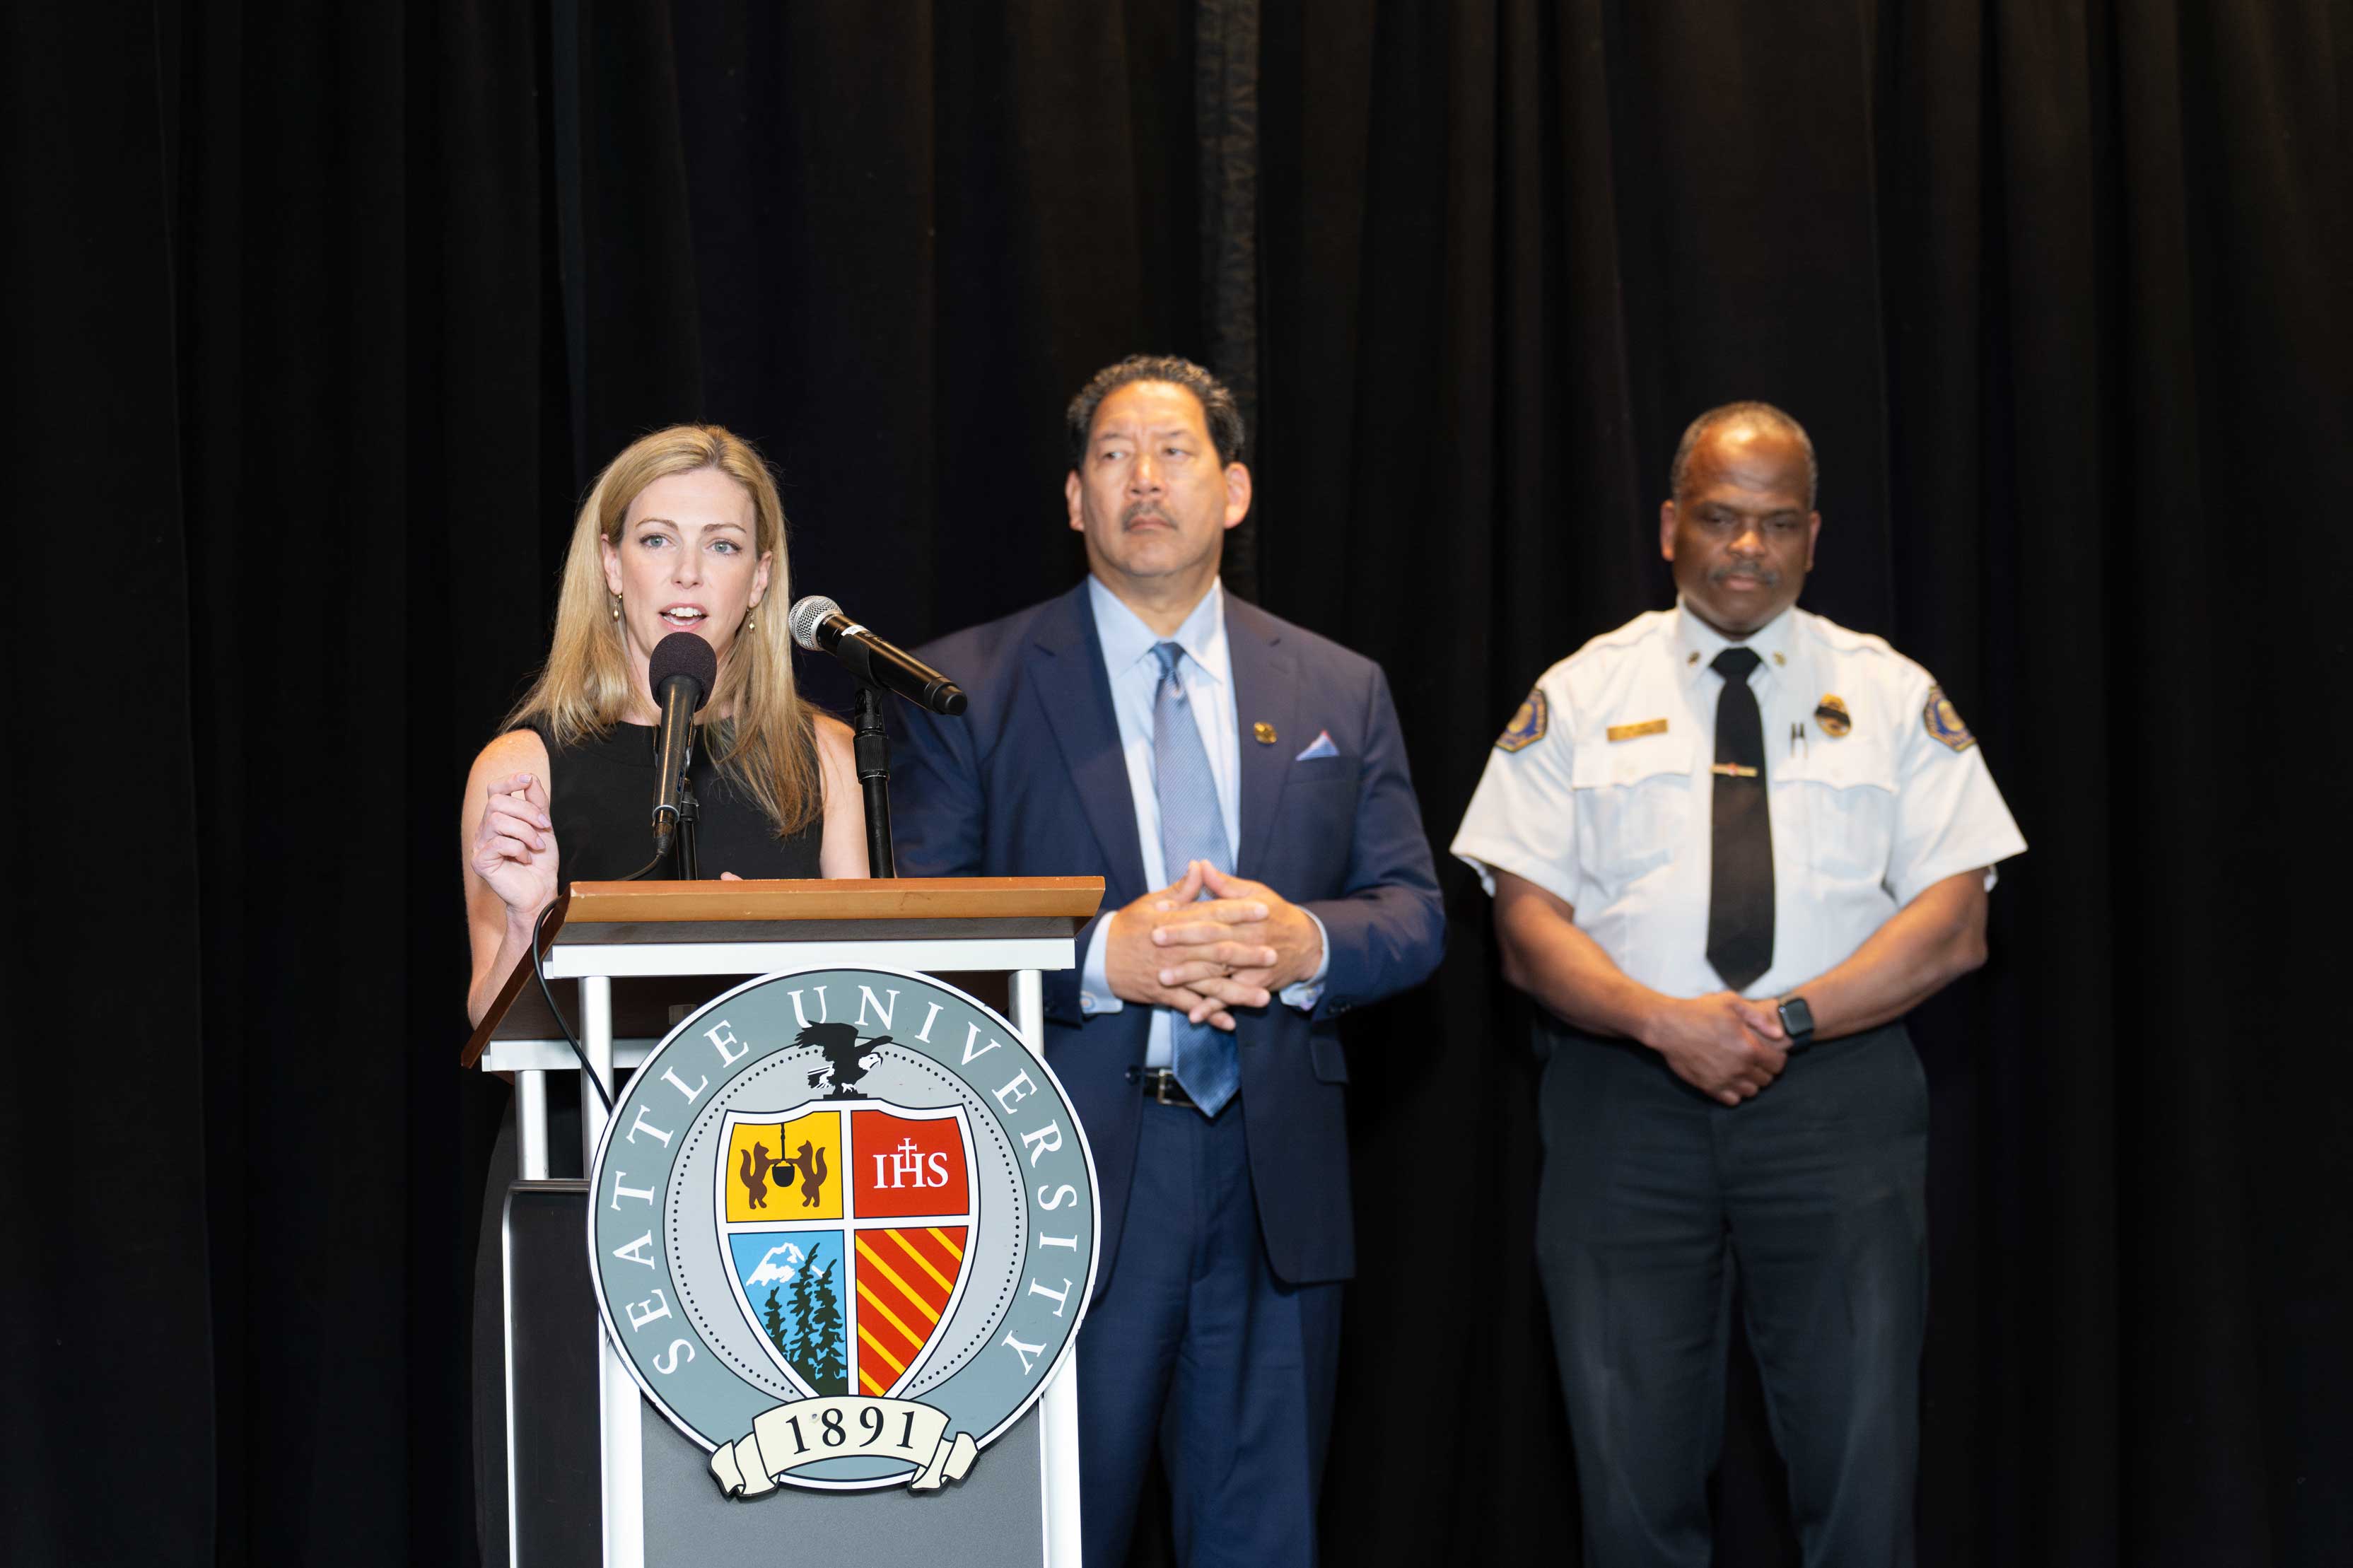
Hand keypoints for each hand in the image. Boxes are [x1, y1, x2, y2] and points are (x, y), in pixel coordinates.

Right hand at [470, 772, 557, 921]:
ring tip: (536, 846)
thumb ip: (537, 803)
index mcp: (499, 817)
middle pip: (497, 802)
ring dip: (525, 832)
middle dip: (527, 812)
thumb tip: (531, 778)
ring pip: (497, 820)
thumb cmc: (540, 861)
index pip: (494, 790)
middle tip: (544, 828)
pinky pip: (498, 843)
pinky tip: (525, 859)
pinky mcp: (480, 861)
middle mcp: (485, 828)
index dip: (509, 781)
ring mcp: (480, 844)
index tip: (528, 779)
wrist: (540, 889)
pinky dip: (518, 849)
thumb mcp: (543, 827)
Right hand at [1103, 864, 1258, 1029]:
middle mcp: (1176, 948)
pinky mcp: (1163, 994)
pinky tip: (1230, 1022)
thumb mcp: (1151, 902)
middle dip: (1247, 954)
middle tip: (1273, 955)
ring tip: (1263, 997)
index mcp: (1174, 922)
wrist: (1097, 956)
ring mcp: (1170, 973)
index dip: (1239, 912)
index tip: (1264, 909)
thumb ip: (1181, 889)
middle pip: (1216, 951)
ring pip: (1208, 984)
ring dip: (1236, 992)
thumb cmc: (1128, 926)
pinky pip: (1190, 1006)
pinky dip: (1209, 1014)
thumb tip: (1200, 866)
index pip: (1212, 914)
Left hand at [1164, 864, 1324, 993]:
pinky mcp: (1255, 986)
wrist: (1308, 944)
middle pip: (1212, 942)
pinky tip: (1194, 1016)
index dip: (1185, 912)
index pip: (1211, 913)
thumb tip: (1200, 865)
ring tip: (1163, 979)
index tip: (1159, 911)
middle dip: (1182, 943)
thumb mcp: (1255, 893)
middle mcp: (1250, 941)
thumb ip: (1225, 884)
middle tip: (1154, 941)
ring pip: (1218, 973)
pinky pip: (1231, 999)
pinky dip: (1213, 1009)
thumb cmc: (1276, 914)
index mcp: (1247, 916)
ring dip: (1191, 978)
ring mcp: (1253, 967)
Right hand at [1640, 992, 1787, 1104]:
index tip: (1770, 1051)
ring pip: (1752, 1092)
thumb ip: (1759, 1018)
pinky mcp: (1709, 1087)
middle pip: (1767, 1079)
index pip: (1778, 1063)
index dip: (1778, 1057)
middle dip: (1765, 1069)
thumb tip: (1779, 1034)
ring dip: (1752, 1082)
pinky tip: (1730, 1079)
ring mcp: (1724, 1080)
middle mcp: (1740, 1068)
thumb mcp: (1731, 1003)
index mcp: (1749, 1047)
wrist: (1668, 1026)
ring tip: (1744, 1070)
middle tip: (1756, 1059)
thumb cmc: (1699, 1012)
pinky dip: (1735, 1093)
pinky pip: (1732, 1100)